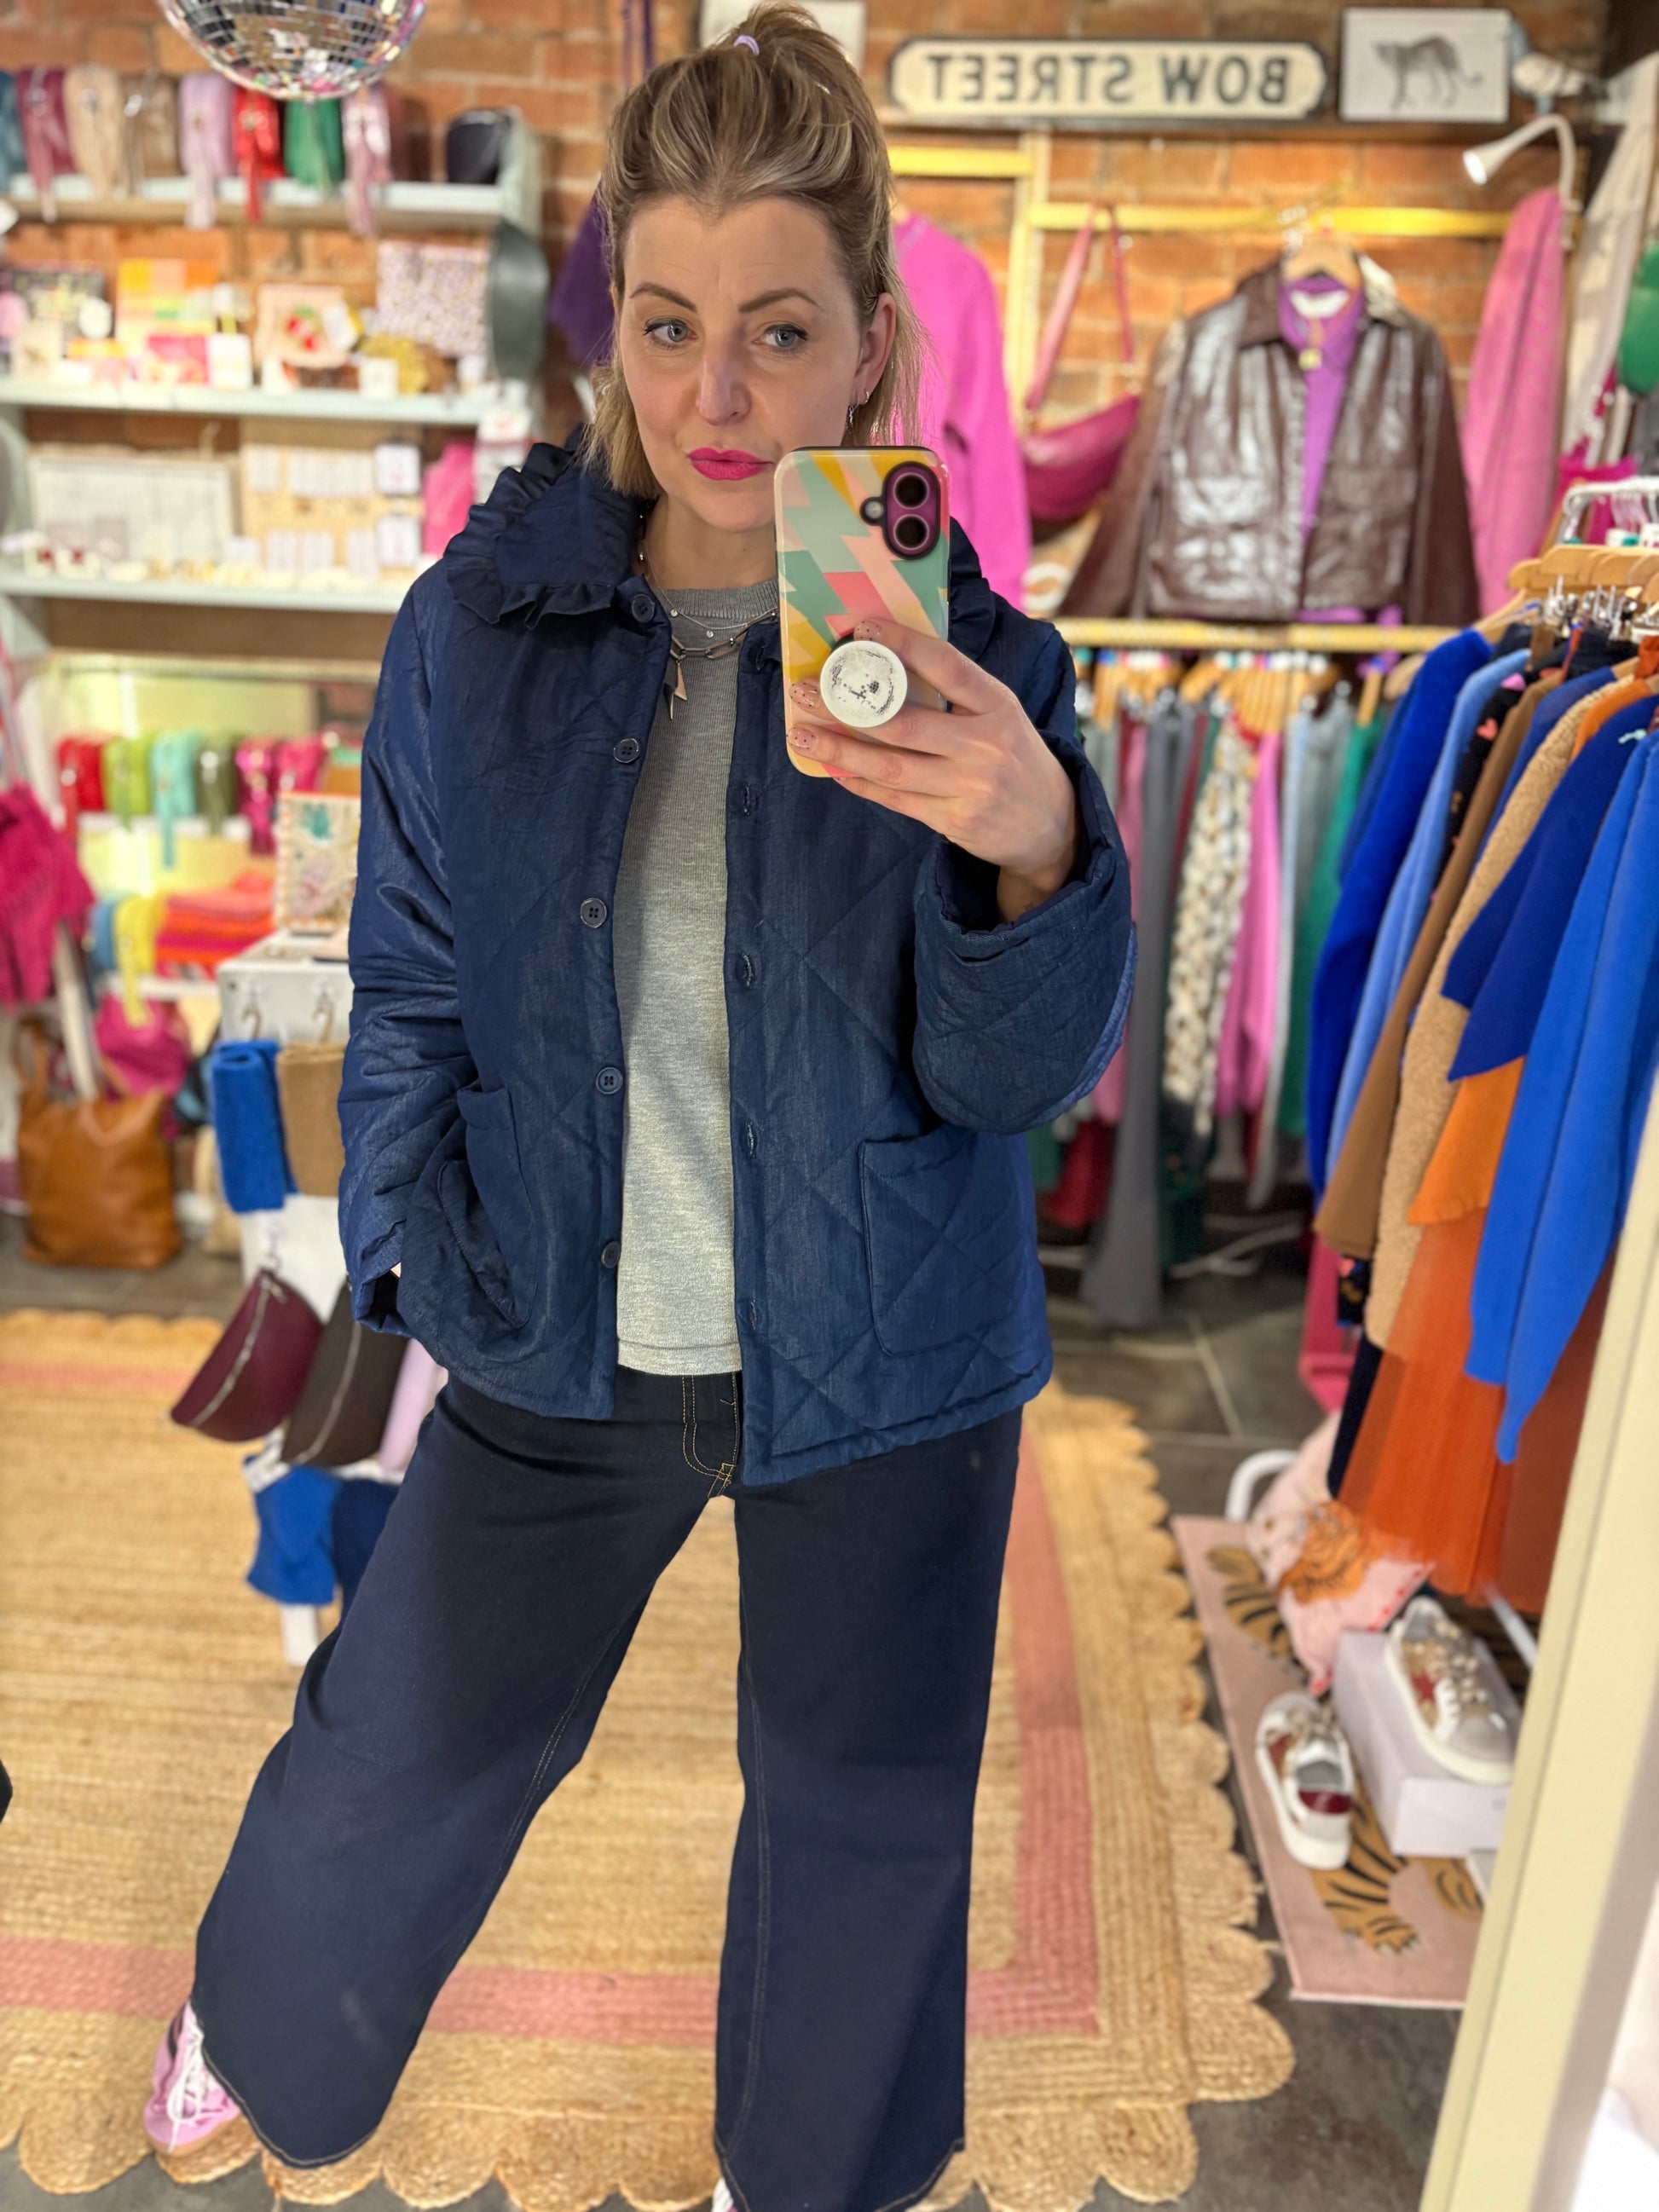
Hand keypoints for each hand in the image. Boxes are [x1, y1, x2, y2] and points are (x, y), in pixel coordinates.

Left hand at [787, 618, 1080, 922]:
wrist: (1053, 824)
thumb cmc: (1015, 757)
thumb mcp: (1001, 714)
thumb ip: (957, 693)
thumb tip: (888, 665)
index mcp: (998, 705)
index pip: (947, 666)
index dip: (902, 645)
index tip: (860, 629)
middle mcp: (985, 745)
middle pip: (904, 722)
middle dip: (847, 706)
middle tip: (805, 691)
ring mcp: (969, 787)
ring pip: (891, 766)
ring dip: (840, 751)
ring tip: (802, 736)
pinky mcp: (954, 821)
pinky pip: (896, 800)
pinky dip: (861, 784)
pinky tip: (834, 770)